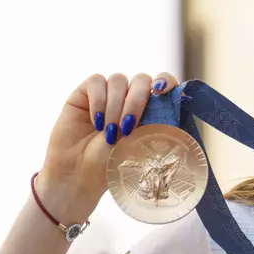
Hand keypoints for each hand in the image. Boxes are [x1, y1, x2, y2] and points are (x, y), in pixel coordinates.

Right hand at [35, 72, 178, 223]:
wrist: (80, 174)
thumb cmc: (114, 162)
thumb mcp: (141, 144)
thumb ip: (156, 124)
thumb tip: (172, 108)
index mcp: (150, 107)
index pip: (164, 81)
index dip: (166, 80)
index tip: (162, 90)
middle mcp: (130, 96)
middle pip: (141, 79)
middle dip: (136, 101)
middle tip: (128, 127)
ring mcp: (109, 92)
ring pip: (118, 80)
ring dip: (115, 106)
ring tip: (109, 132)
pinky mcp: (85, 92)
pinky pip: (96, 81)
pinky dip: (98, 100)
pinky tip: (96, 121)